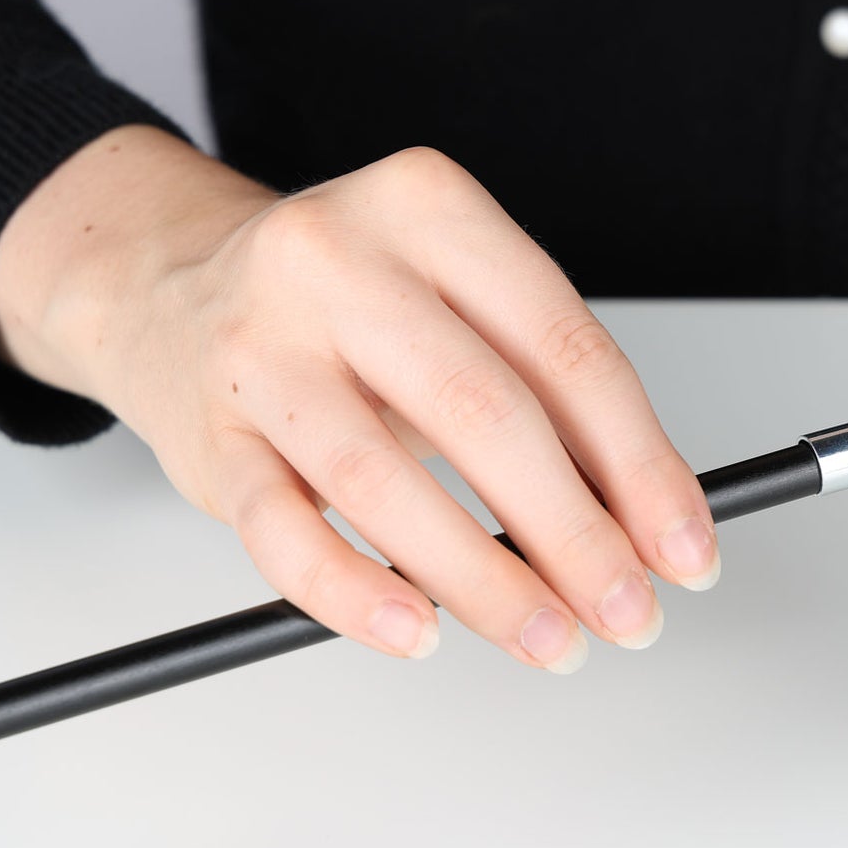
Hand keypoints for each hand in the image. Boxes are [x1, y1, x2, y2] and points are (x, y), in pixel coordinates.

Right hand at [0, 127, 718, 671]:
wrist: (163, 286)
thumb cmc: (340, 307)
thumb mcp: (452, 304)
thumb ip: (543, 396)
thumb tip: (642, 522)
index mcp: (430, 208)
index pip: (566, 348)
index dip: (641, 463)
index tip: (684, 547)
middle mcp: (339, 261)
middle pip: (484, 413)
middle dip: (576, 535)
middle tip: (628, 610)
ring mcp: (261, 347)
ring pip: (385, 481)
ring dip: (485, 582)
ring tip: (549, 638)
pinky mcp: (205, 434)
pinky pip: (284, 534)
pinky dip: (358, 596)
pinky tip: (419, 631)